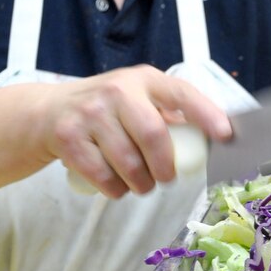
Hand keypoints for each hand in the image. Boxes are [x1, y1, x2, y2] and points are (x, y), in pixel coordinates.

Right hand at [37, 65, 231, 198]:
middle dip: (165, 167)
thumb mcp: (137, 98)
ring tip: (141, 185)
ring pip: (129, 162)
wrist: (46, 113)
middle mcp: (117, 90)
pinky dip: (116, 190)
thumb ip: (169, 113)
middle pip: (153, 135)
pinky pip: (103, 176)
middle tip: (165, 179)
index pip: (181, 93)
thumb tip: (212, 139)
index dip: (205, 113)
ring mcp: (90, 112)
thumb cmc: (106, 110)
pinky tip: (117, 186)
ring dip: (140, 184)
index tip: (225, 134)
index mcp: (144, 80)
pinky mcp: (68, 137)